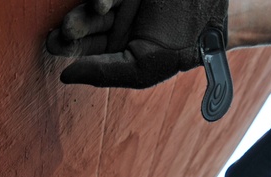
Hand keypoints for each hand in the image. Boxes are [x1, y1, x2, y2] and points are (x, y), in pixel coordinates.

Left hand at [45, 0, 231, 118]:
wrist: (217, 16)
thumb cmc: (180, 49)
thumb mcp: (141, 69)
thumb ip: (103, 73)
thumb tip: (64, 76)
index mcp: (117, 46)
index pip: (86, 47)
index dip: (67, 46)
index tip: (52, 45)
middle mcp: (118, 22)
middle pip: (84, 22)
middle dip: (70, 28)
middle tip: (60, 33)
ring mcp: (126, 2)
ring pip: (94, 4)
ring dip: (82, 13)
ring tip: (73, 23)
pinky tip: (102, 6)